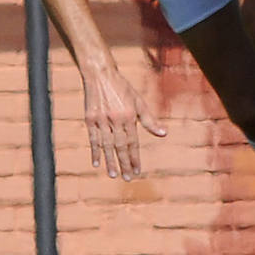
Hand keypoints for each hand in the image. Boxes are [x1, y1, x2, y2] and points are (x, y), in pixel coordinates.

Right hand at [81, 63, 166, 179]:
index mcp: (129, 116)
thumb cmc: (123, 89)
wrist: (100, 76)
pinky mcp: (89, 119)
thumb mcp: (139, 102)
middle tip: (128, 178)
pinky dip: (95, 151)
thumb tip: (164, 134)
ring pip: (106, 145)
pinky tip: (97, 163)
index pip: (133, 142)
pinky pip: (93, 138)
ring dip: (110, 161)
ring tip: (113, 175)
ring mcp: (101, 120)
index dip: (135, 157)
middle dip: (124, 163)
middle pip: (120, 146)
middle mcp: (115, 120)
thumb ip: (150, 120)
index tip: (137, 170)